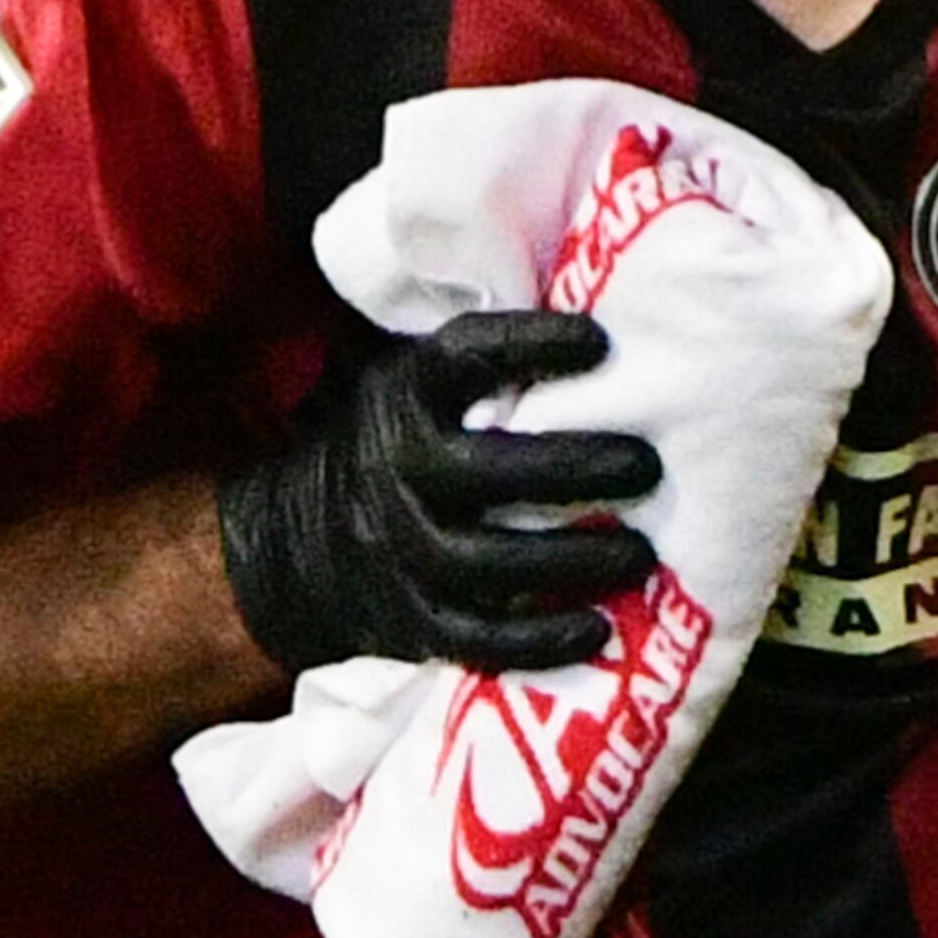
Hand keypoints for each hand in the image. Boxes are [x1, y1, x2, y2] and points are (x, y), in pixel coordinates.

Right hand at [215, 310, 663, 688]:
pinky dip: (537, 640)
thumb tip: (592, 297)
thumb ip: (478, 359)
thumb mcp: (408, 378)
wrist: (292, 546)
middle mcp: (399, 470)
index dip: (530, 347)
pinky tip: (595, 630)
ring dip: (570, 560)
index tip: (598, 343)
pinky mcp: (414, 622)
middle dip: (573, 469)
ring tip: (639, 554)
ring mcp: (403, 552)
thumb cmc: (393, 443)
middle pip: (486, 472)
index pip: (466, 358)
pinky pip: (477, 638)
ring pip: (487, 561)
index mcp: (406, 395)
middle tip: (646, 466)